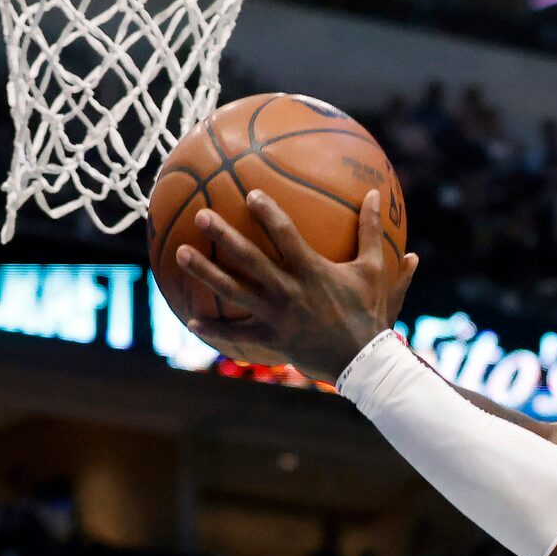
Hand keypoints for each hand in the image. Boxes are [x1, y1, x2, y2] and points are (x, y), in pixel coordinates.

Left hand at [171, 189, 417, 383]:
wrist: (364, 362)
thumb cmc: (370, 313)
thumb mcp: (376, 270)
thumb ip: (372, 231)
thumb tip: (375, 194)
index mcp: (311, 271)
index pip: (285, 235)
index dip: (268, 212)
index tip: (250, 193)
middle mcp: (288, 290)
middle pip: (249, 258)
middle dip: (223, 235)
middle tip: (201, 215)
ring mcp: (276, 315)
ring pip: (233, 291)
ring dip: (205, 272)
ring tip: (180, 253)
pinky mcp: (271, 338)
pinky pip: (237, 334)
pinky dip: (214, 328)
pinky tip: (191, 321)